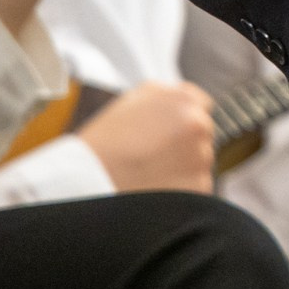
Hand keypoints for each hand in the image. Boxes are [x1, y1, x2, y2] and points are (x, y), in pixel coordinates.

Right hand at [75, 81, 214, 192]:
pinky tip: (154, 188)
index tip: (167, 132)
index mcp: (182, 99)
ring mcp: (201, 156)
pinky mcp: (200, 186)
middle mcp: (197, 123)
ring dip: (182, 168)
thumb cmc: (102, 145)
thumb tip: (185, 100)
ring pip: (199, 162)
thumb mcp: (131, 102)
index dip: (181, 119)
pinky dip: (180, 191)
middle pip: (201, 134)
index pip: (200, 104)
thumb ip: (163, 97)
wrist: (87, 182)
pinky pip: (196, 188)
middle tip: (151, 156)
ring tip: (148, 173)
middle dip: (183, 144)